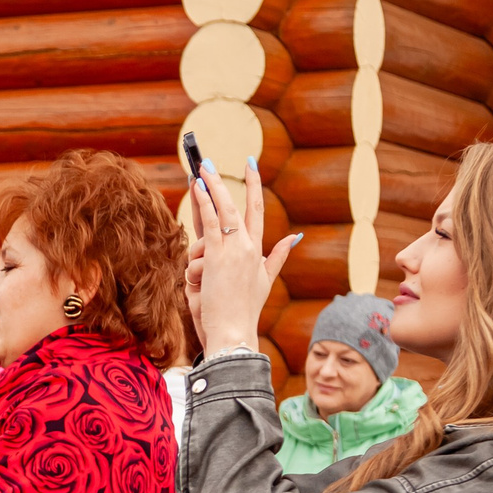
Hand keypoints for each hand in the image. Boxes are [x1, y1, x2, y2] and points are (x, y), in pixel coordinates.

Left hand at [187, 160, 298, 358]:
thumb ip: (278, 257)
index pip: (257, 211)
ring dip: (210, 187)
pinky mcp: (218, 256)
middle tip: (210, 161)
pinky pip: (209, 223)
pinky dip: (203, 204)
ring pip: (222, 210)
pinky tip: (197, 188)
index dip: (253, 186)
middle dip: (225, 181)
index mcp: (258, 251)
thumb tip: (296, 238)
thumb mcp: (264, 281)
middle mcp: (249, 246)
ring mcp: (234, 250)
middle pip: (237, 205)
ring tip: (200, 169)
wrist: (235, 331)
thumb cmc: (243, 311)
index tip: (251, 166)